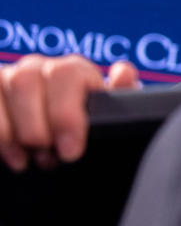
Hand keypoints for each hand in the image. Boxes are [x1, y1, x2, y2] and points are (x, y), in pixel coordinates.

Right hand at [0, 55, 139, 170]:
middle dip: (36, 125)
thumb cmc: (84, 134)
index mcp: (73, 71)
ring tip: (32, 157)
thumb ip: (121, 96)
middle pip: (28, 79)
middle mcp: (39, 68)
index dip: (67, 114)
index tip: (70, 151)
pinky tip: (15, 156)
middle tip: (47, 156)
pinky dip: (0, 134)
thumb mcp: (107, 119)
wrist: (58, 149)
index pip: (68, 74)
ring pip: (5, 84)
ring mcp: (9, 78)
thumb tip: (123, 73)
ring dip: (16, 129)